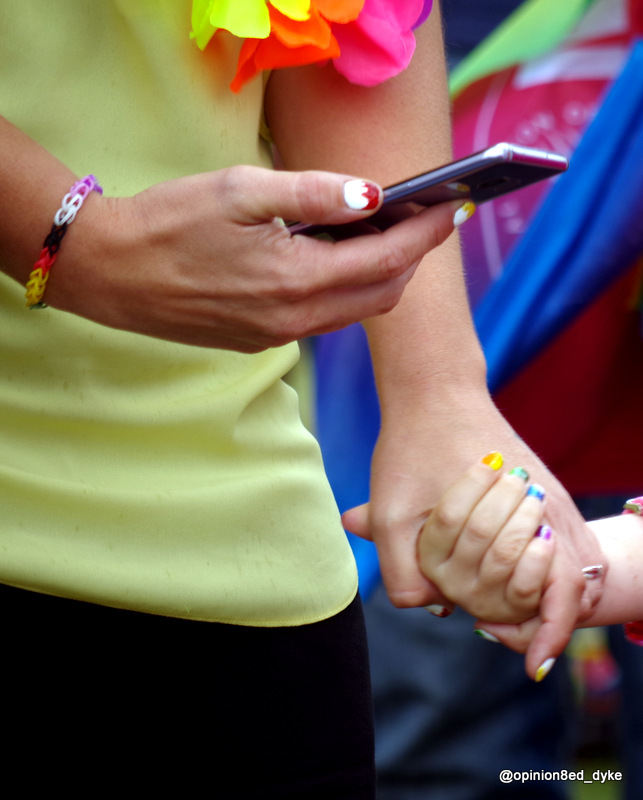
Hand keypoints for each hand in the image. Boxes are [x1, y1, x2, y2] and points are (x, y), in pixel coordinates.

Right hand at [46, 166, 459, 349]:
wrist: (110, 273)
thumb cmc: (168, 223)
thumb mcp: (241, 190)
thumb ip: (313, 194)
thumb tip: (373, 196)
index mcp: (297, 280)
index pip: (387, 258)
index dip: (426, 232)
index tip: (453, 207)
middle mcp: (295, 319)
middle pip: (381, 293)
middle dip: (411, 255)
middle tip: (425, 218)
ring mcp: (278, 336)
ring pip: (354, 310)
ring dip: (380, 275)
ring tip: (385, 234)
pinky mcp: (260, 340)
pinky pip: (323, 318)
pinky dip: (345, 290)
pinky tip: (334, 260)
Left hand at [343, 392, 604, 670]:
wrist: (435, 390)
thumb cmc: (412, 449)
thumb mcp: (392, 511)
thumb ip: (403, 572)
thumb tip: (435, 608)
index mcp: (519, 517)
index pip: (558, 595)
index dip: (547, 634)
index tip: (533, 666)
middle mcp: (550, 505)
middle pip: (575, 582)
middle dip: (548, 613)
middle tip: (513, 635)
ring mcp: (552, 491)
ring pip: (574, 559)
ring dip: (548, 586)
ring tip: (517, 610)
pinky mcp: (547, 481)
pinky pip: (564, 533)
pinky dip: (548, 560)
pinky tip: (518, 568)